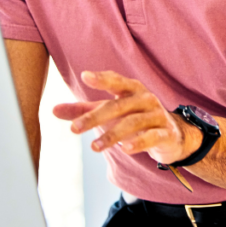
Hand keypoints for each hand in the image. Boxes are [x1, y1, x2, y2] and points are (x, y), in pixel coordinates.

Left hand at [52, 71, 201, 164]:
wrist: (172, 135)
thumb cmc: (135, 118)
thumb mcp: (110, 113)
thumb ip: (84, 111)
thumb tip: (53, 110)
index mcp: (132, 89)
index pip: (116, 80)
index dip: (102, 78)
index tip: (86, 77)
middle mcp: (145, 99)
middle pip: (119, 105)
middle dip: (96, 117)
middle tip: (74, 129)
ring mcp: (157, 115)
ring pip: (133, 122)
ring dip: (113, 135)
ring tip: (94, 147)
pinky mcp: (166, 133)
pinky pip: (152, 136)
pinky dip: (139, 142)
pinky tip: (125, 149)